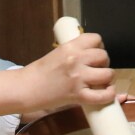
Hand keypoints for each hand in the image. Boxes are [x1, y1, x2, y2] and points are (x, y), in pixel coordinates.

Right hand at [0, 33, 115, 116]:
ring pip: (108, 74)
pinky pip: (103, 95)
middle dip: (104, 62)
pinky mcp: (78, 95)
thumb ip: (74, 53)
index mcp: (69, 47)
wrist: (25, 89)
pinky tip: (106, 92)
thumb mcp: (57, 54)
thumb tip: (94, 52)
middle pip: (104, 56)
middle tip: (97, 69)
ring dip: (108, 77)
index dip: (99, 46)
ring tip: (101, 81)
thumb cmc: (39, 73)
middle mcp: (76, 60)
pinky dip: (109, 95)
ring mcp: (78, 78)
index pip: (96, 39)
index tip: (95, 53)